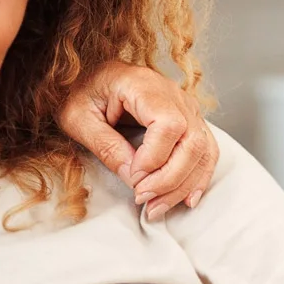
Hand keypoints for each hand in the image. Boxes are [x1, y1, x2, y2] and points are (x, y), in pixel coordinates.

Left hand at [55, 62, 218, 220]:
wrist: (88, 75)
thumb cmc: (80, 92)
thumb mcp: (78, 118)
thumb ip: (106, 146)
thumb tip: (132, 178)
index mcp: (142, 84)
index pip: (168, 124)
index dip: (154, 158)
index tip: (133, 177)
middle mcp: (172, 93)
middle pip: (191, 140)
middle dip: (169, 179)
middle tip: (142, 199)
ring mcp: (184, 106)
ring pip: (201, 150)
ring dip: (183, 185)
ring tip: (157, 208)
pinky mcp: (188, 120)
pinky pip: (205, 150)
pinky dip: (198, 177)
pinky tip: (187, 198)